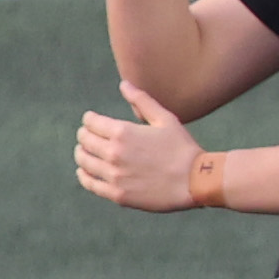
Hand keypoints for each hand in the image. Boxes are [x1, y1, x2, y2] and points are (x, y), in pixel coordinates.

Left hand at [76, 83, 203, 210]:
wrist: (196, 181)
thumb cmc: (182, 148)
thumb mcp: (166, 119)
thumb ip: (142, 101)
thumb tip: (123, 84)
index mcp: (122, 132)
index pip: (90, 122)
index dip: (90, 119)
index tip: (93, 121)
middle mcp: (114, 153)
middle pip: (84, 140)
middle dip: (85, 135)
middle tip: (89, 136)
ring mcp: (114, 175)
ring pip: (83, 161)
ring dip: (82, 154)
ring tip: (87, 153)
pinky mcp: (117, 194)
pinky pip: (90, 183)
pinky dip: (84, 176)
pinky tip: (86, 172)